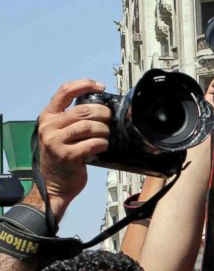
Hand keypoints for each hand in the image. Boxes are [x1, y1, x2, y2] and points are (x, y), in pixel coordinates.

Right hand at [35, 79, 111, 205]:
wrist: (54, 185)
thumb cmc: (62, 158)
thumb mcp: (60, 134)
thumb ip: (72, 120)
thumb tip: (101, 108)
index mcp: (48, 117)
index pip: (65, 91)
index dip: (84, 85)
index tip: (100, 86)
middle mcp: (49, 127)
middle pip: (83, 110)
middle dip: (103, 113)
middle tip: (109, 120)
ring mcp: (56, 141)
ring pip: (90, 126)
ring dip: (104, 131)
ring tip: (105, 136)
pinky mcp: (67, 156)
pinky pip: (93, 144)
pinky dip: (102, 144)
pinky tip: (102, 147)